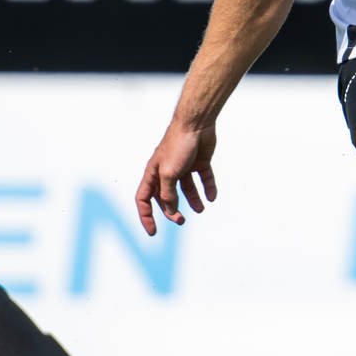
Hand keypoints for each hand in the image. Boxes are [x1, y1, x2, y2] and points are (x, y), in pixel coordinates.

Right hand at [136, 120, 218, 235]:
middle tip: (181, 221)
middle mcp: (166, 170)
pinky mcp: (199, 162)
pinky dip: (207, 188)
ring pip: (186, 189)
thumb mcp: (169, 174)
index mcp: (153, 173)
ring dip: (192, 201)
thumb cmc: (178, 145)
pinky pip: (203, 179)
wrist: (196, 123)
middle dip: (171, 211)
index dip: (146, 216)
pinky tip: (212, 197)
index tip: (153, 232)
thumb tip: (171, 210)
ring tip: (201, 209)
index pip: (144, 198)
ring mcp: (183, 166)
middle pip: (165, 196)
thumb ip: (168, 194)